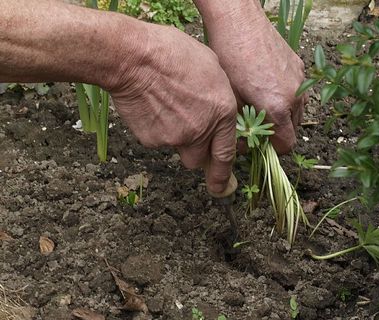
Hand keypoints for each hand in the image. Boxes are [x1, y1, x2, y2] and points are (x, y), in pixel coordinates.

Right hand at [108, 24, 236, 193]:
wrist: (134, 58)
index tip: (223, 187)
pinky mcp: (151, 140)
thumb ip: (220, 96)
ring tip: (165, 107)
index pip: (226, 154)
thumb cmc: (173, 53)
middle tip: (186, 133)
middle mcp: (201, 131)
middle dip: (195, 153)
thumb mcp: (212, 66)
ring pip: (177, 150)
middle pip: (199, 161)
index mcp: (222, 112)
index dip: (224, 175)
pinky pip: (157, 140)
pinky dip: (155, 129)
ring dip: (175, 138)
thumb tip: (221, 110)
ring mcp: (175, 138)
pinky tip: (151, 107)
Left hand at [199, 1, 306, 153]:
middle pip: (294, 129)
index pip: (288, 144)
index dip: (274, 150)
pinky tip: (265, 85)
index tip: (260, 144)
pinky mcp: (298, 65)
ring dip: (283, 115)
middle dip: (278, 133)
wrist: (239, 21)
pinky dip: (286, 95)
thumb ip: (242, 126)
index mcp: (278, 108)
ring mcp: (299, 79)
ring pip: (297, 110)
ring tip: (261, 105)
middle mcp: (294, 96)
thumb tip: (243, 144)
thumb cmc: (229, 58)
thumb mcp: (231, 98)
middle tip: (257, 126)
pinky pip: (297, 90)